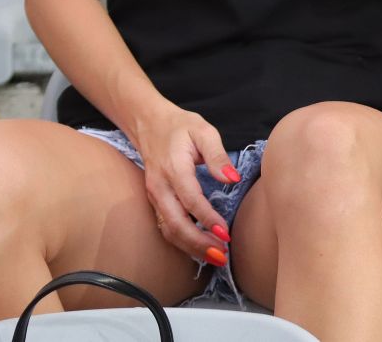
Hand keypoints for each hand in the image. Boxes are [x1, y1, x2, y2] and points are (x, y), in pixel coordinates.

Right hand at [132, 103, 235, 264]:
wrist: (149, 124)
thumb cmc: (180, 127)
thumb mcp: (203, 131)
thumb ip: (217, 155)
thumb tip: (232, 178)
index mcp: (174, 169)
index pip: (190, 200)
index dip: (207, 219)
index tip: (225, 233)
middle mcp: (160, 187)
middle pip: (176, 224)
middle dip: (198, 243)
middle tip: (221, 255)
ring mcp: (154, 196)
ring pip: (169, 230)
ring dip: (190, 247)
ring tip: (214, 257)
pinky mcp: (155, 202)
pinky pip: (166, 227)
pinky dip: (181, 241)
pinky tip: (199, 248)